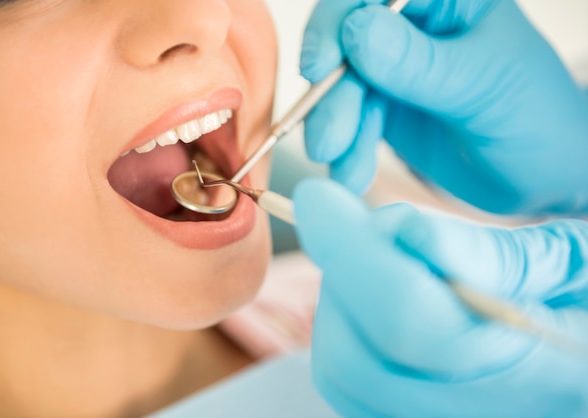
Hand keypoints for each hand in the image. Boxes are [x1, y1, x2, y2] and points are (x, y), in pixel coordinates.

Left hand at [293, 178, 587, 416]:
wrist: (585, 352)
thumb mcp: (578, 261)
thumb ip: (495, 254)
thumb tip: (401, 230)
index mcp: (545, 377)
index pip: (415, 323)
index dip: (353, 252)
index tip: (318, 196)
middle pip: (357, 361)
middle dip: (344, 276)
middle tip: (374, 226)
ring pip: (345, 377)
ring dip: (343, 302)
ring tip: (386, 260)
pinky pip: (354, 386)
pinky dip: (349, 331)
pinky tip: (381, 295)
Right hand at [301, 0, 587, 214]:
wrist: (542, 176)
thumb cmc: (536, 119)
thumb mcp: (483, 87)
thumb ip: (420, 64)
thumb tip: (355, 33)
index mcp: (447, 0)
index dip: (338, 23)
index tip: (321, 67)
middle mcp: (415, 26)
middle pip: (346, 42)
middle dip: (332, 95)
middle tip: (327, 142)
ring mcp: (397, 68)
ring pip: (343, 87)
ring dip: (336, 130)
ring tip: (343, 172)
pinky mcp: (387, 107)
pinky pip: (351, 120)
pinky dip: (347, 149)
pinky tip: (352, 174)